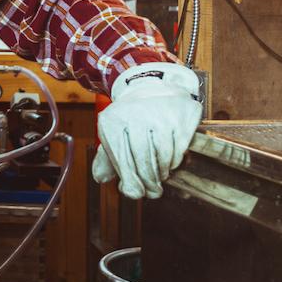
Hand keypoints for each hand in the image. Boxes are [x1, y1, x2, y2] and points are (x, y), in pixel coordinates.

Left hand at [94, 62, 202, 198]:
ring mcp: (159, 114)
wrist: (152, 88)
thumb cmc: (130, 119)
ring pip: (162, 156)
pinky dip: (174, 161)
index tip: (135, 193)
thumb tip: (100, 178)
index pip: (121, 160)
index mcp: (112, 121)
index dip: (129, 181)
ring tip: (160, 178)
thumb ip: (106, 158)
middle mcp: (134, 115)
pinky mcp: (180, 116)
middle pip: (143, 160)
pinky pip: (178, 149)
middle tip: (152, 193)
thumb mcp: (112, 134)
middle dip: (148, 182)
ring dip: (162, 173)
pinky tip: (169, 163)